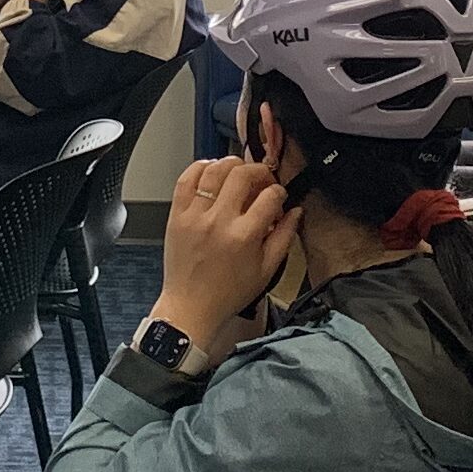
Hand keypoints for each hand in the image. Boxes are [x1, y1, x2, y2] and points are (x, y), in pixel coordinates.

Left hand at [157, 155, 297, 335]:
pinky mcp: (177, 216)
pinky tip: (211, 173)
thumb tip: (295, 213)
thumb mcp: (266, 270)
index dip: (279, 192)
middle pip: (242, 174)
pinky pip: (186, 179)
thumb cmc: (228, 293)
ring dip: (231, 165)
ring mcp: (195, 216)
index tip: (278, 197)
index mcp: (244, 236)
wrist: (191, 307)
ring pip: (214, 170)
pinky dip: (200, 168)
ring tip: (239, 174)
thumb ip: (284, 237)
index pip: (270, 196)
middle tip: (262, 181)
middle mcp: (218, 221)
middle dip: (259, 171)